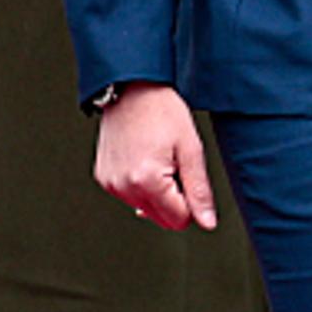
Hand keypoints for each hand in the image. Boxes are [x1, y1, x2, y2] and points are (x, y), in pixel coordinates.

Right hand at [93, 82, 215, 231]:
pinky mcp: (104, 179)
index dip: (192, 202)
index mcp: (147, 180)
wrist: (131, 89)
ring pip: (147, 210)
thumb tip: (207, 223)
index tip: (188, 174)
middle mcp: (123, 187)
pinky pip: (131, 197)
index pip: (179, 220)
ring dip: (159, 193)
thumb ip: (199, 191)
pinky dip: (142, 186)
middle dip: (175, 200)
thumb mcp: (191, 149)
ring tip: (158, 158)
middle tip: (175, 166)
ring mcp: (110, 184)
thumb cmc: (162, 112)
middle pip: (162, 220)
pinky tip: (144, 159)